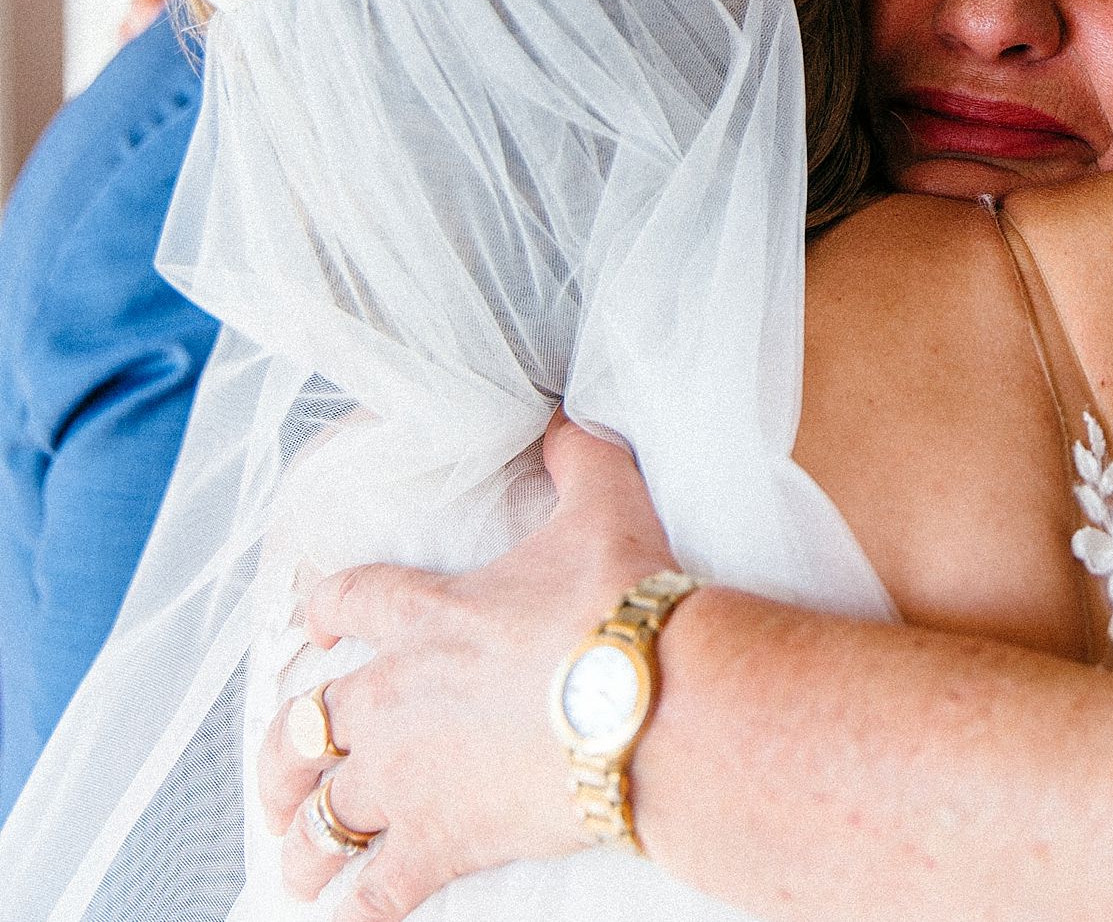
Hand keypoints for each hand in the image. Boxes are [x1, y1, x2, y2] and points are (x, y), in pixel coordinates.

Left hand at [258, 414, 678, 921]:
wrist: (653, 703)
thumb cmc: (626, 603)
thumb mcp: (608, 506)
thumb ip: (578, 459)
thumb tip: (562, 420)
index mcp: (423, 615)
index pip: (345, 605)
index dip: (322, 613)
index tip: (312, 628)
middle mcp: (394, 699)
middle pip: (303, 729)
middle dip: (282, 756)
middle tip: (280, 777)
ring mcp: (409, 777)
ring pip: (322, 819)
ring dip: (301, 842)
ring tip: (295, 864)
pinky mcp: (441, 843)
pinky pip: (376, 891)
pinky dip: (356, 907)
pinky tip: (348, 914)